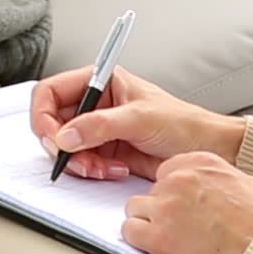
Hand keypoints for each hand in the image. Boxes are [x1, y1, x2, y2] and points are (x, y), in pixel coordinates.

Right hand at [31, 66, 243, 179]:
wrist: (209, 151)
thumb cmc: (184, 124)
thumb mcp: (140, 119)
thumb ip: (99, 126)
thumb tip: (65, 135)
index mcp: (100, 82)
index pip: (51, 92)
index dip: (43, 115)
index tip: (52, 137)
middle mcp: (95, 104)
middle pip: (53, 123)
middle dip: (63, 144)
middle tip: (76, 158)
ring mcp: (98, 129)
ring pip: (66, 147)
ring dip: (80, 162)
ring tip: (103, 168)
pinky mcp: (106, 152)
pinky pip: (83, 163)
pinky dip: (93, 171)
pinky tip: (115, 170)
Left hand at [123, 151, 252, 253]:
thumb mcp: (249, 186)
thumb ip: (220, 180)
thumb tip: (213, 188)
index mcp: (202, 164)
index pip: (168, 170)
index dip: (173, 191)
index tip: (180, 204)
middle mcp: (180, 180)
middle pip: (152, 190)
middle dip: (163, 208)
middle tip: (180, 227)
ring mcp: (166, 207)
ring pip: (136, 208)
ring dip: (148, 222)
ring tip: (169, 238)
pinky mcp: (158, 237)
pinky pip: (130, 232)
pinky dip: (141, 241)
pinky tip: (158, 248)